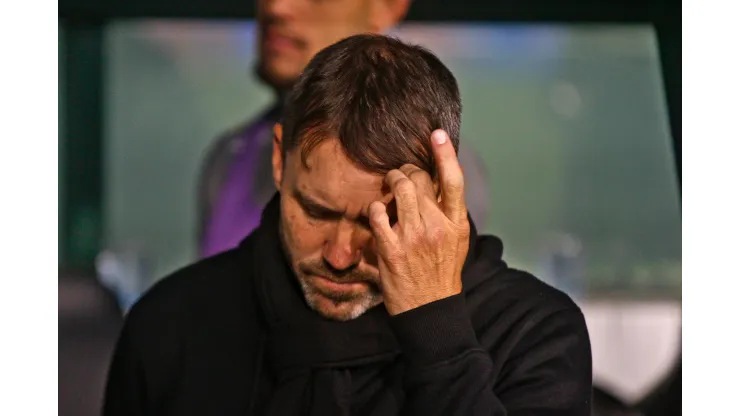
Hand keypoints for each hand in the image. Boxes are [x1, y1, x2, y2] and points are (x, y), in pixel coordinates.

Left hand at [369, 130, 470, 315]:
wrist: (430, 310)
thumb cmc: (442, 272)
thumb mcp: (456, 241)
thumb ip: (448, 213)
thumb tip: (438, 182)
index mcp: (456, 224)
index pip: (454, 181)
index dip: (445, 154)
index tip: (436, 134)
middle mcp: (437, 226)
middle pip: (420, 179)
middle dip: (407, 171)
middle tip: (400, 175)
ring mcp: (413, 237)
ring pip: (400, 189)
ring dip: (390, 181)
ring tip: (389, 185)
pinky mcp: (391, 249)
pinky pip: (378, 214)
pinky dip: (375, 208)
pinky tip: (377, 212)